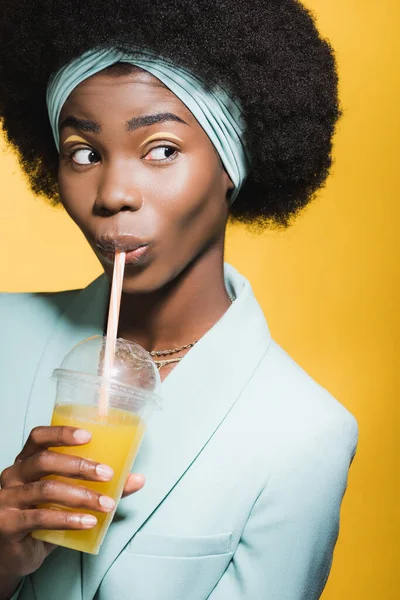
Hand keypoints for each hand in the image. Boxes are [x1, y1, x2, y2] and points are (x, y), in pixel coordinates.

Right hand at [0, 426, 144, 581]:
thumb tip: (137, 479)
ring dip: (81, 496)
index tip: (88, 436)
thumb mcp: (68, 496)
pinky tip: (88, 522)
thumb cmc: (42, 516)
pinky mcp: (8, 524)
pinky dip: (68, 519)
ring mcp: (7, 500)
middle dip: (80, 466)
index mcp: (26, 461)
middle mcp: (13, 475)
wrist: (14, 553)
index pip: (38, 437)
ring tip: (106, 504)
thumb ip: (99, 485)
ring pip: (46, 490)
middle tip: (107, 474)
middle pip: (45, 461)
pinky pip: (41, 518)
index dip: (62, 433)